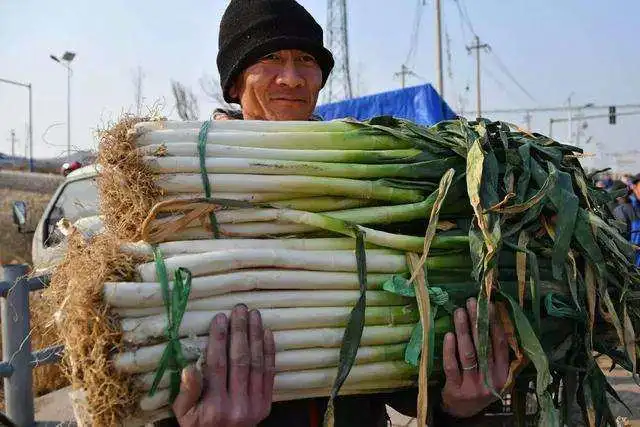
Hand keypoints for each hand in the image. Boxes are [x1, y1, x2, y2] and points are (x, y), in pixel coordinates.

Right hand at [173, 304, 275, 425]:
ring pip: (257, 363)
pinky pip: (270, 373)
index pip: (217, 364)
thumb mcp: (184, 415)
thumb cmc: (199, 426)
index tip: (220, 318)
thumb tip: (189, 367)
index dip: (219, 339)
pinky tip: (267, 333)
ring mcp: (255, 404)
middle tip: (239, 309)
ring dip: (256, 336)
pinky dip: (269, 351)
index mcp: (214, 406)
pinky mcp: (266, 404)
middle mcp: (237, 405)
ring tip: (254, 315)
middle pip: (240, 359)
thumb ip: (187, 392)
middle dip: (240, 331)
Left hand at [440, 298, 508, 417]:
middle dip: (477, 322)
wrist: (463, 411)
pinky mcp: (456, 389)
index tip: (488, 304)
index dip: (495, 323)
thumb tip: (493, 318)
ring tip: (459, 312)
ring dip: (463, 331)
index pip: (501, 344)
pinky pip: (452, 366)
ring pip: (469, 354)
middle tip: (471, 302)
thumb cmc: (479, 384)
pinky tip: (448, 335)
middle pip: (484, 346)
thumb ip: (495, 352)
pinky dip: (450, 350)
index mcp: (503, 372)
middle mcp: (491, 379)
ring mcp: (473, 385)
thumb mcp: (493, 372)